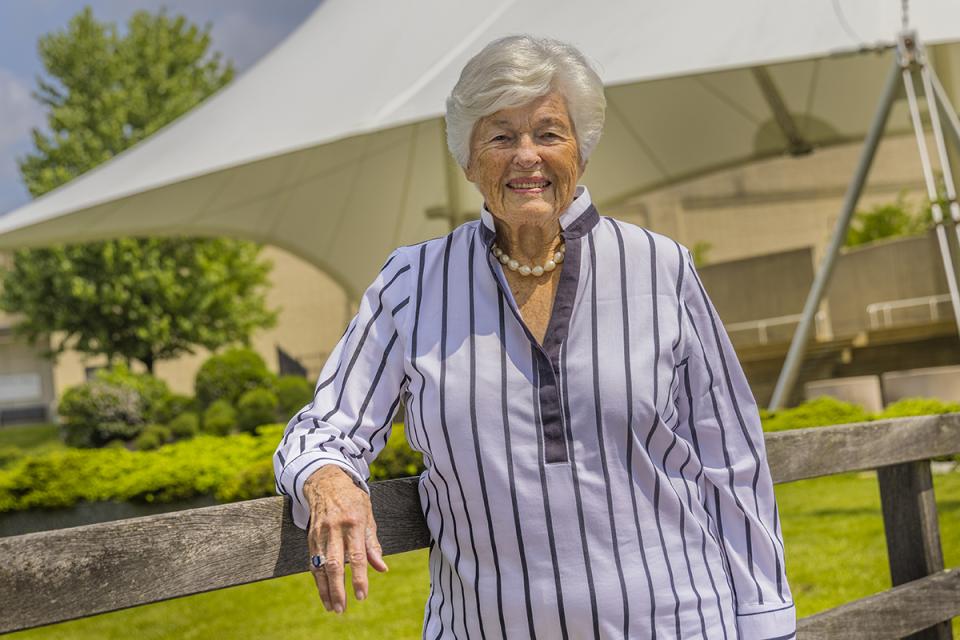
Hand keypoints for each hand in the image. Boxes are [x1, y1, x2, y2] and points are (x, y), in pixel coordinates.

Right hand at [303, 465, 388, 612]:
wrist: (325, 481)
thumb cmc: (352, 499)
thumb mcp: (368, 514)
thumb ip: (372, 542)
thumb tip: (382, 568)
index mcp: (354, 523)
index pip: (358, 556)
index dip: (359, 578)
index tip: (362, 595)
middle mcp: (335, 529)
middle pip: (335, 564)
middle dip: (338, 589)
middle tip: (343, 608)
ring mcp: (320, 533)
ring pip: (320, 567)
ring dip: (325, 589)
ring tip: (333, 607)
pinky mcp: (310, 537)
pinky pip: (313, 562)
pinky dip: (318, 580)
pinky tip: (324, 593)